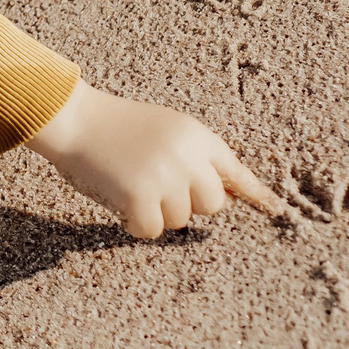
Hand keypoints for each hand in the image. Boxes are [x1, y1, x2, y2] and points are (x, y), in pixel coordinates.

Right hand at [23, 82, 277, 239]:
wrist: (72, 118)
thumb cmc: (113, 126)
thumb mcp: (164, 132)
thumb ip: (194, 159)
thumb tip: (226, 199)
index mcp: (196, 136)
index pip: (235, 170)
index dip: (256, 193)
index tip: (276, 210)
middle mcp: (188, 155)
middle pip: (212, 204)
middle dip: (187, 202)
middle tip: (154, 184)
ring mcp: (166, 176)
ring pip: (180, 220)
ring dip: (155, 211)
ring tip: (129, 181)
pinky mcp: (141, 197)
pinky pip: (152, 230)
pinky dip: (134, 223)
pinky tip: (118, 199)